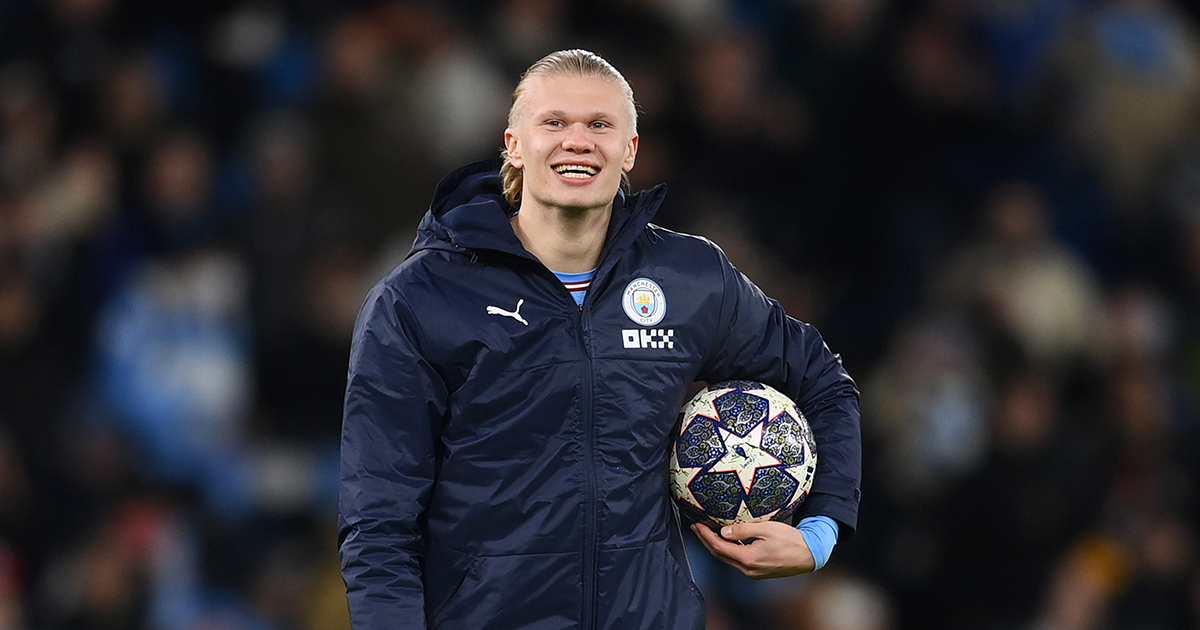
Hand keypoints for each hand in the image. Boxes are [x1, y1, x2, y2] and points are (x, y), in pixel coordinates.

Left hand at [691, 521, 815, 578]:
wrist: (810, 555)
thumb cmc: (791, 541)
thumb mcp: (767, 529)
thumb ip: (743, 530)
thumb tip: (724, 531)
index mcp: (749, 559)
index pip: (719, 547)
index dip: (706, 535)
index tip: (697, 525)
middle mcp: (748, 569)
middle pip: (720, 555)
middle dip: (706, 541)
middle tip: (696, 527)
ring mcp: (753, 572)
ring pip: (727, 559)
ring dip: (715, 546)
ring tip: (706, 533)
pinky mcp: (758, 571)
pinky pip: (736, 561)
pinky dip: (727, 550)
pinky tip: (725, 541)